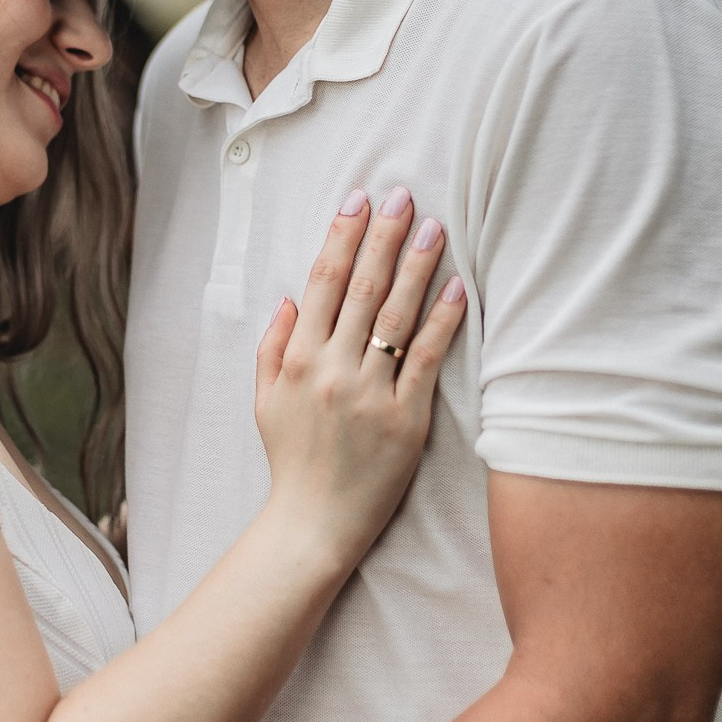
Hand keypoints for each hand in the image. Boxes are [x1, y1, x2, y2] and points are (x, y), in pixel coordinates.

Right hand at [253, 188, 466, 568]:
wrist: (312, 526)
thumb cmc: (291, 462)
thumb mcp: (265, 401)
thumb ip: (272, 346)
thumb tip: (289, 297)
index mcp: (298, 360)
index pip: (322, 283)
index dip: (342, 238)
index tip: (359, 200)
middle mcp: (332, 370)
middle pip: (362, 288)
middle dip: (384, 237)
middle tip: (403, 196)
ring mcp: (370, 394)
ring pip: (397, 316)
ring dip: (417, 266)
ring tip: (435, 227)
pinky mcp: (406, 420)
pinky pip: (427, 360)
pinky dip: (442, 321)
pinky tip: (456, 288)